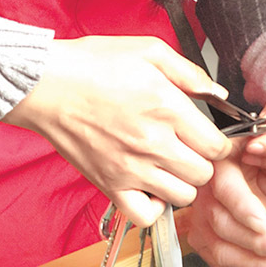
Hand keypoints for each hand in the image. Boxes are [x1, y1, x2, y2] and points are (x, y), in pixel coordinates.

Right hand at [3, 36, 232, 226]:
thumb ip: (191, 73)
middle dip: (204, 162)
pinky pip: (145, 216)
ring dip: (182, 182)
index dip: (221, 143)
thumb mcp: (151, 51)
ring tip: (170, 165)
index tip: (211, 137)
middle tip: (191, 149)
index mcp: (167, 108)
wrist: (44, 84)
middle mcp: (152, 143)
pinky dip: (154, 206)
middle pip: (204, 174)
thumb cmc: (93, 64)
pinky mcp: (108, 185)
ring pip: (182, 197)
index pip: (217, 147)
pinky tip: (150, 185)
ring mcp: (129, 169)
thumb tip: (219, 94)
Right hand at [188, 152, 265, 266]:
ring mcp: (200, 219)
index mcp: (220, 165)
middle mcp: (204, 193)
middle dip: (256, 242)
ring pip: (219, 250)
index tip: (263, 223)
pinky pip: (221, 264)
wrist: (246, 166)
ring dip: (254, 266)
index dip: (242, 207)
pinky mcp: (204, 240)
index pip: (226, 189)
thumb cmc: (261, 156)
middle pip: (221, 225)